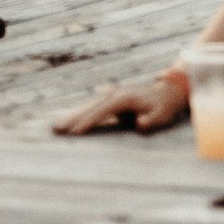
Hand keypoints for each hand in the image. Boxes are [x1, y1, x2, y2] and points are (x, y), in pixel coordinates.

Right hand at [53, 74, 186, 135]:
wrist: (167, 91)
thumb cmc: (164, 106)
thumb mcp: (162, 114)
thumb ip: (151, 120)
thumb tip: (140, 124)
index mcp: (123, 99)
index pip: (102, 111)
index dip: (88, 121)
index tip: (75, 132)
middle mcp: (114, 96)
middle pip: (89, 108)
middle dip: (73, 119)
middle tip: (56, 129)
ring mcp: (112, 97)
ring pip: (88, 107)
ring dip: (72, 116)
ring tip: (56, 126)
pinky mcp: (112, 101)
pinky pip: (93, 109)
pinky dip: (80, 114)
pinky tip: (69, 121)